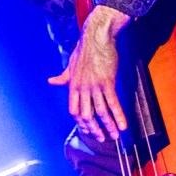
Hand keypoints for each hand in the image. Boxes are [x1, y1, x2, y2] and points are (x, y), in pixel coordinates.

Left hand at [48, 4, 130, 140]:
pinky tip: (123, 125)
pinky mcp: (107, 82)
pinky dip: (118, 115)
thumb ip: (63, 77)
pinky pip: (113, 102)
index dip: (81, 123)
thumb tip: (51, 81)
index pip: (74, 111)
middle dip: (94, 129)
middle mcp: (82, 88)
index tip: (88, 129)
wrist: (96, 37)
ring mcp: (94, 86)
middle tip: (102, 138)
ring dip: (108, 126)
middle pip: (86, 115)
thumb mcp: (70, 65)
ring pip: (101, 112)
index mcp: (73, 86)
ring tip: (114, 135)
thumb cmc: (84, 49)